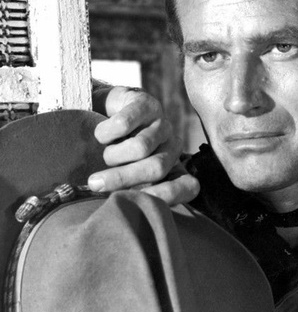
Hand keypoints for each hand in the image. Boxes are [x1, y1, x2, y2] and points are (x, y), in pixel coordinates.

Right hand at [88, 86, 199, 204]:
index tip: (135, 201)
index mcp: (174, 169)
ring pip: (141, 147)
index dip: (166, 195)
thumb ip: (131, 193)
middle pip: (156, 168)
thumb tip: (122, 207)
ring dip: (114, 155)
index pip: (188, 187)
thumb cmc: (115, 153)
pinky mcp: (146, 104)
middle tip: (95, 183)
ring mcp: (162, 124)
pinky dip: (106, 133)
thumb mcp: (125, 176)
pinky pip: (125, 123)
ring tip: (103, 153)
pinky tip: (100, 136)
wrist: (106, 111)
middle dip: (123, 178)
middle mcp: (173, 147)